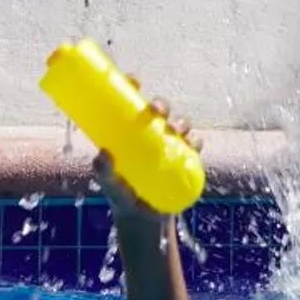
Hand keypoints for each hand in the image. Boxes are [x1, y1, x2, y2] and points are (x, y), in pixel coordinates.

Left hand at [102, 94, 200, 227]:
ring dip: (180, 122)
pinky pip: (195, 145)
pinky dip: (196, 141)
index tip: (134, 80)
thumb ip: (103, 170)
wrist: (142, 219)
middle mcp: (151, 134)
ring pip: (179, 125)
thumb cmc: (121, 195)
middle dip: (161, 105)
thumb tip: (103, 153)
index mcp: (130, 131)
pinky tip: (192, 142)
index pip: (132, 103)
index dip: (134, 87)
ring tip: (174, 130)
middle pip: (160, 111)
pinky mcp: (185, 160)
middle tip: (155, 110)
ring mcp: (170, 146)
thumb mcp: (109, 183)